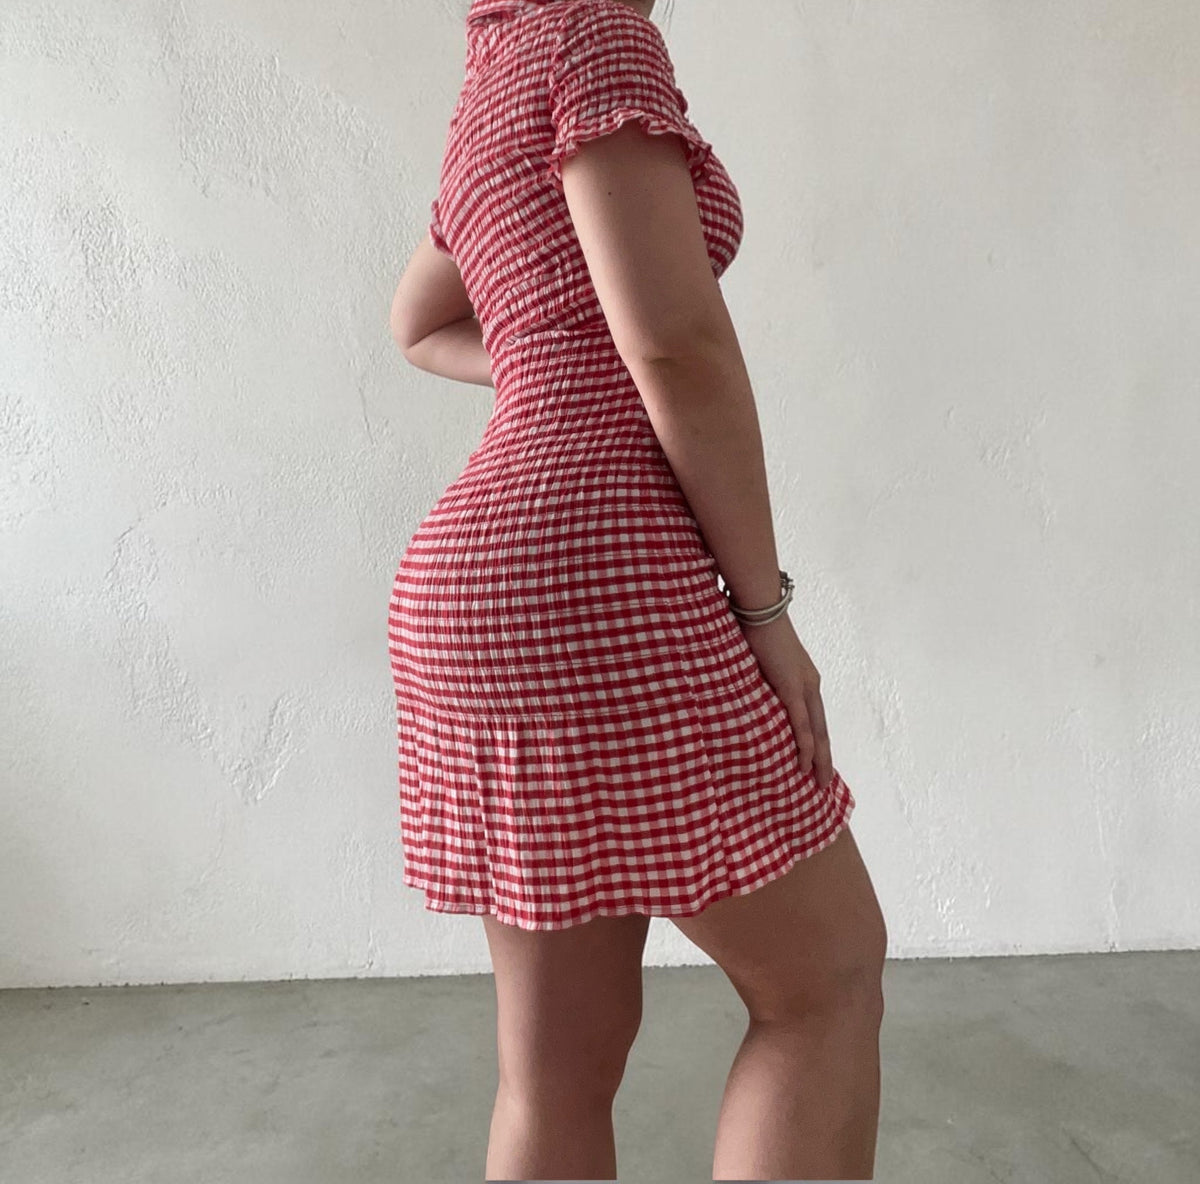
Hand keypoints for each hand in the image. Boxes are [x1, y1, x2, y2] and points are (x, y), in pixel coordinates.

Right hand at [738, 613, 834, 789]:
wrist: (760, 607)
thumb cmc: (755, 626)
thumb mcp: (759, 660)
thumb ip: (760, 679)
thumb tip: (749, 694)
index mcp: (804, 677)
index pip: (815, 716)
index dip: (818, 740)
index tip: (818, 760)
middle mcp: (810, 684)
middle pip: (821, 728)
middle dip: (824, 757)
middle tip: (823, 783)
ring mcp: (803, 686)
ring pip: (816, 731)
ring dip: (818, 759)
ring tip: (818, 782)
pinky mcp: (791, 687)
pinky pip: (801, 724)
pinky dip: (805, 746)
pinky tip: (805, 764)